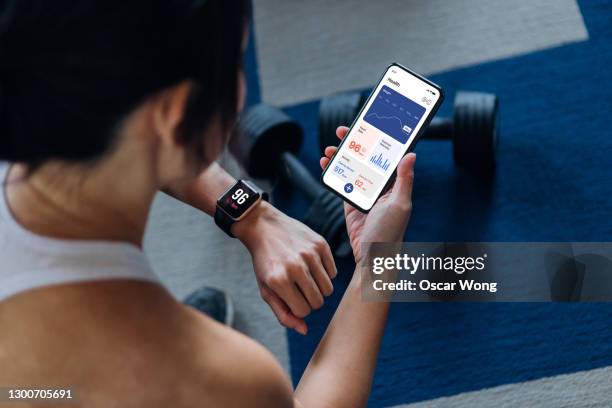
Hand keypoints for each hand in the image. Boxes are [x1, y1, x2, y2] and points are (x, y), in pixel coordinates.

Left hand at [233, 201, 336, 334]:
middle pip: (318, 302)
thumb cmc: (265, 263)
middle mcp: (295, 267)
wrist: (263, 227)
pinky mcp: (320, 244)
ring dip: (319, 289)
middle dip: (311, 300)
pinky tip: (312, 265)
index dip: (299, 308)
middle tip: (300, 290)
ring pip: (328, 289)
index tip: (292, 298)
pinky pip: (333, 272)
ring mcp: (309, 254)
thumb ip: (283, 313)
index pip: (303, 311)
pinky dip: (325, 274)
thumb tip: (304, 330)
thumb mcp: (267, 289)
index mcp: (278, 281)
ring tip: (306, 279)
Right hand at [320, 126, 414, 262]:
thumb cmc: (390, 233)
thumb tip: (411, 154)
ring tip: (329, 149)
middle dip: (355, 143)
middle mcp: (380, 186)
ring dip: (341, 156)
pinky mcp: (351, 202)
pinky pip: (342, 182)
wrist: (371, 258)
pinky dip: (333, 172)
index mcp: (395, 184)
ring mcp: (364, 193)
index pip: (386, 155)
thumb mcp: (399, 205)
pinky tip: (326, 164)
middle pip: (366, 158)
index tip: (368, 126)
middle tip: (343, 132)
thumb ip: (404, 180)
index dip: (378, 139)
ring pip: (352, 168)